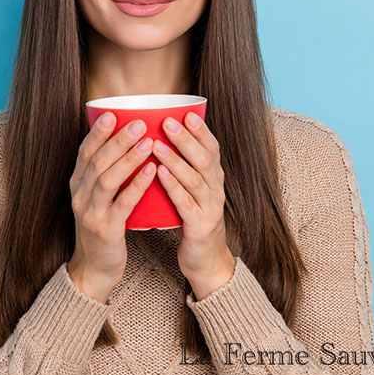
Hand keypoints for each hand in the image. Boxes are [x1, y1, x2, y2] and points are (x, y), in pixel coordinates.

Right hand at [67, 112, 155, 302]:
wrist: (95, 268)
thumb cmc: (103, 225)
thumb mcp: (98, 196)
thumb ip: (107, 172)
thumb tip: (126, 141)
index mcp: (77, 183)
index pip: (84, 152)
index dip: (97, 132)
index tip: (111, 113)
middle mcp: (79, 195)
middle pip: (97, 161)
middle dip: (118, 140)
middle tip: (138, 122)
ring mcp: (90, 213)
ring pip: (107, 179)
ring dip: (128, 158)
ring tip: (148, 142)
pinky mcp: (105, 230)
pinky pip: (122, 204)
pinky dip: (136, 185)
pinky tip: (151, 171)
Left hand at [152, 112, 235, 300]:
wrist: (206, 261)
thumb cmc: (193, 219)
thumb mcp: (193, 190)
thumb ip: (184, 167)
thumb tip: (160, 137)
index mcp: (214, 178)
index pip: (212, 148)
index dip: (201, 130)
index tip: (187, 113)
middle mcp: (216, 189)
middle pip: (204, 159)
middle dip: (186, 138)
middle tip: (167, 121)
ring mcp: (211, 208)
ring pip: (195, 179)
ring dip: (175, 160)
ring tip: (156, 144)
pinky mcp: (200, 226)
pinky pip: (186, 204)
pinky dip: (173, 187)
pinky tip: (159, 175)